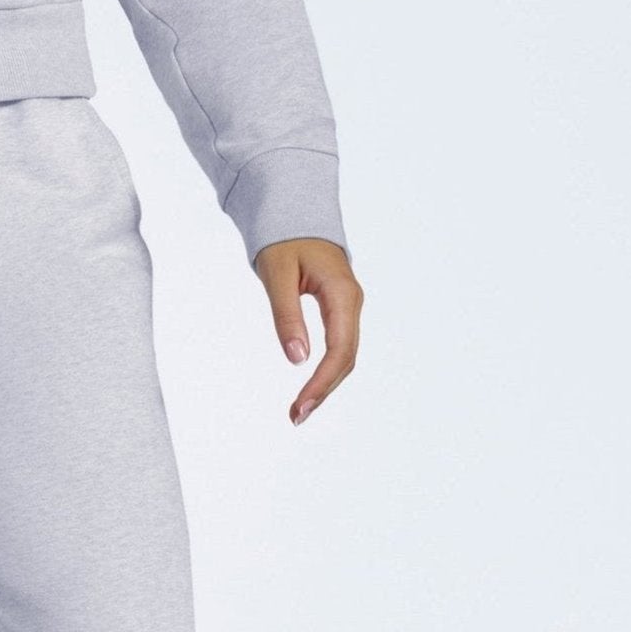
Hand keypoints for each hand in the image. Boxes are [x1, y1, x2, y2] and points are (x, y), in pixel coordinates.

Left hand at [258, 237, 361, 423]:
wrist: (296, 215)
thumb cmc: (284, 240)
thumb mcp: (277, 273)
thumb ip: (286, 314)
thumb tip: (296, 358)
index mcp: (343, 294)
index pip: (340, 349)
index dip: (322, 381)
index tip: (300, 404)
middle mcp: (353, 304)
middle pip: (346, 359)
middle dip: (323, 390)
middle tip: (295, 416)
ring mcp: (349, 308)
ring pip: (344, 355)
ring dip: (325, 384)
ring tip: (299, 410)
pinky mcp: (340, 311)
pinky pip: (339, 346)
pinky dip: (326, 370)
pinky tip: (310, 388)